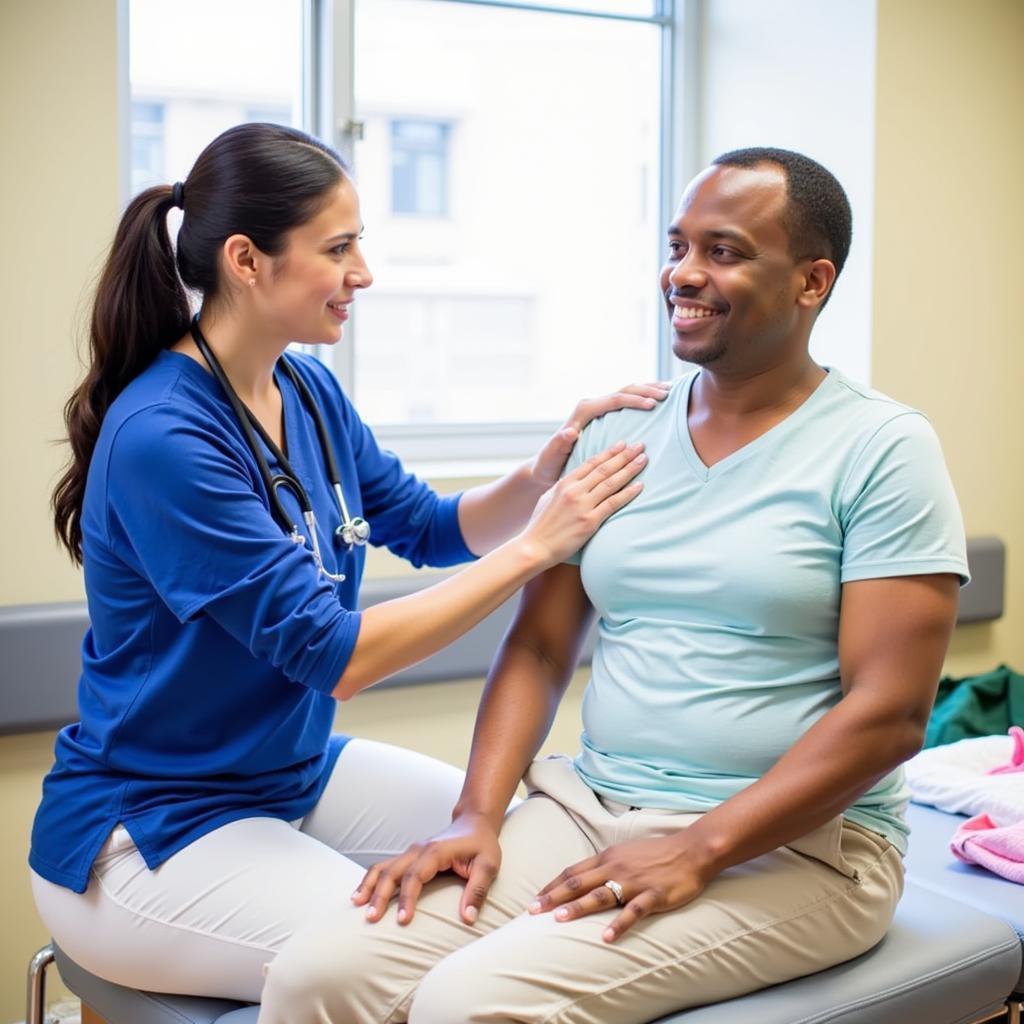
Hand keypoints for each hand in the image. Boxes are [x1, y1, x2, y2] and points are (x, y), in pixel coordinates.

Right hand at [351, 812, 501, 925]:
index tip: (403, 921)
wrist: (474, 822)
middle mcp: (419, 850)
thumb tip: (468, 919)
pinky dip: (371, 879)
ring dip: (369, 885)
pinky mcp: (409, 856)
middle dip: (379, 894)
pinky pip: (385, 867)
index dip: (407, 898)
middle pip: (392, 872)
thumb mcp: (488, 866)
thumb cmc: (482, 845)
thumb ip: (477, 891)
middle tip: (371, 919)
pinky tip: (361, 894)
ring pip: (383, 867)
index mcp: (436, 852)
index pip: (415, 876)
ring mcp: (411, 852)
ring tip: (357, 905)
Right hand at [522, 441, 646, 566]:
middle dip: (624, 455)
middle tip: (640, 446)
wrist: (534, 547)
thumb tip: (576, 481)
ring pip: (611, 482)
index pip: (591, 463)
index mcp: (564, 483)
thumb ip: (563, 488)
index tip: (623, 444)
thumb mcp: (548, 498)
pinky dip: (628, 493)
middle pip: (604, 469)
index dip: (609, 452)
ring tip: (643, 459)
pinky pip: (613, 503)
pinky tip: (640, 485)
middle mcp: (574, 491)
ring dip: (630, 469)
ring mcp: (582, 505)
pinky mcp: (589, 521)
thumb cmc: (540, 526)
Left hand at [528, 834, 712, 941]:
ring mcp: (634, 882)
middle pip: (578, 883)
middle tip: (532, 911)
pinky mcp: (652, 895)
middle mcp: (616, 867)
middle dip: (553, 897)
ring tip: (559, 919)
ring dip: (578, 907)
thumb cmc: (658, 853)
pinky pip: (633, 911)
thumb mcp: (625, 852)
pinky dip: (618, 924)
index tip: (534, 899)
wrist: (692, 850)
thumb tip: (584, 878)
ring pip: (600, 895)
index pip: (572, 872)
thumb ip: (605, 865)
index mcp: (608, 857)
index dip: (552, 886)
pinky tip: (606, 937)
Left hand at [531, 383, 670, 488]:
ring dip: (647, 390)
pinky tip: (658, 400)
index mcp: (583, 412)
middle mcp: (591, 406)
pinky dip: (643, 398)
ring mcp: (598, 410)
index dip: (634, 400)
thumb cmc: (549, 464)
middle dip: (646, 390)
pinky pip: (626, 402)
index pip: (613, 400)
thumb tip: (570, 431)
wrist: (546, 466)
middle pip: (623, 391)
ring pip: (626, 392)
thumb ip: (559, 443)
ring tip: (669, 391)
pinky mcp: (603, 416)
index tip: (652, 404)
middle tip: (667, 394)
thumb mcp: (552, 456)